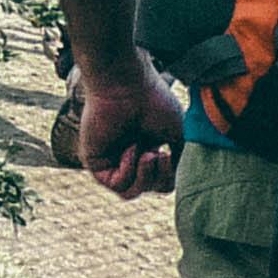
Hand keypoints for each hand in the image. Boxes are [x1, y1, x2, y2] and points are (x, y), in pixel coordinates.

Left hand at [80, 58, 183, 199]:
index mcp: (147, 149)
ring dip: (145, 177)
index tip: (170, 152)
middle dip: (159, 177)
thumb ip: (181, 161)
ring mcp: (110, 160)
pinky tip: (130, 150)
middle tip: (158, 153)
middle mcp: (128, 156)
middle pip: (150, 188)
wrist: (127, 85)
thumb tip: (182, 181)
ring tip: (147, 154)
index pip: (162, 181)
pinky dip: (128, 171)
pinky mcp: (95, 163)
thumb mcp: (178, 135)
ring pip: (132, 192)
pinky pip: (117, 185)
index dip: (170, 175)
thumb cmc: (153, 101)